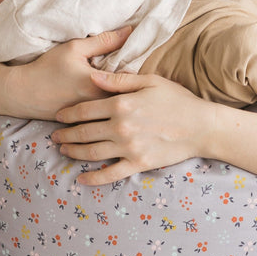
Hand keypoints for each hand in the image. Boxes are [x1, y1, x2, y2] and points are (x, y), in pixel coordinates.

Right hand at [6, 27, 132, 119]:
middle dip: (131, 87)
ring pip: (117, 108)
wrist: (22, 94)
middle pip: (128, 97)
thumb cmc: (47, 69)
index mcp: (101, 88)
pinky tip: (105, 99)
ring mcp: (93, 119)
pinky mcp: (85, 125)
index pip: (132, 79)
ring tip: (120, 88)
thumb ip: (104, 40)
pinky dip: (107, 108)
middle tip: (128, 74)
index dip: (135, 69)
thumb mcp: (74, 49)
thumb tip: (129, 31)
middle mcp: (100, 107)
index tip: (132, 61)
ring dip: (120, 98)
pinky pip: (105, 115)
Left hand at [52, 70, 219, 184]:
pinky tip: (82, 179)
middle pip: (84, 132)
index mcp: (121, 104)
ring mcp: (128, 148)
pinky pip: (111, 174)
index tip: (58, 116)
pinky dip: (94, 178)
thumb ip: (119, 80)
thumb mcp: (149, 81)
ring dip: (74, 152)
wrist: (202, 127)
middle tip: (54, 136)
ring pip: (92, 152)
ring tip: (64, 151)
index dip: (68, 113)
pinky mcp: (138, 164)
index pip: (85, 109)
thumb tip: (94, 76)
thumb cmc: (178, 100)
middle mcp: (120, 127)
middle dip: (66, 134)